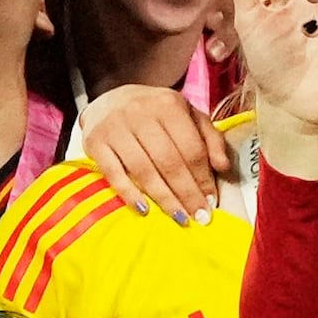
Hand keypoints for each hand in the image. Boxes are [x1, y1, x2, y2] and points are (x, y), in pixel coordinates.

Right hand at [77, 84, 227, 222]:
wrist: (109, 99)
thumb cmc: (155, 114)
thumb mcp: (187, 115)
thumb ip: (210, 138)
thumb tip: (223, 167)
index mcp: (169, 104)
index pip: (191, 148)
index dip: (203, 178)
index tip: (211, 201)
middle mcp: (141, 112)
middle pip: (169, 161)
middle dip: (187, 193)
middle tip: (200, 217)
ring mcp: (115, 127)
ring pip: (144, 170)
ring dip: (164, 199)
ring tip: (179, 218)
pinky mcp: (95, 142)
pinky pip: (114, 174)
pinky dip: (130, 194)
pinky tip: (145, 210)